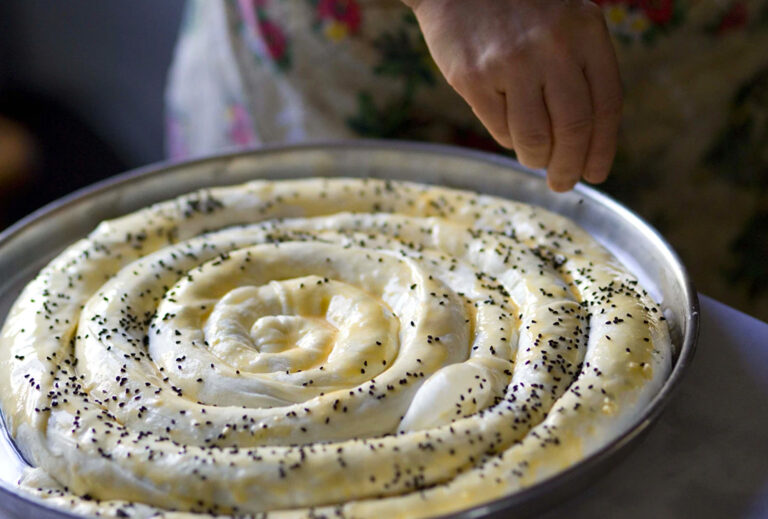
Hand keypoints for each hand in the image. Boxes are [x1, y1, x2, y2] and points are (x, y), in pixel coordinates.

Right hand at [406, 0, 622, 191]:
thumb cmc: (517, 7)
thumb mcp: (566, 21)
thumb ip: (581, 67)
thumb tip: (585, 141)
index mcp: (586, 30)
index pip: (606, 104)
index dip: (603, 147)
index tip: (596, 172)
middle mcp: (553, 46)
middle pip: (573, 128)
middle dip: (569, 166)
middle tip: (562, 182)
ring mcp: (511, 63)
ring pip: (534, 138)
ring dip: (536, 158)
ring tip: (534, 158)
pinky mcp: (473, 78)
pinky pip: (499, 129)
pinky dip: (508, 138)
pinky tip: (508, 127)